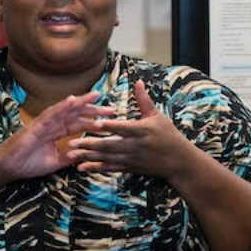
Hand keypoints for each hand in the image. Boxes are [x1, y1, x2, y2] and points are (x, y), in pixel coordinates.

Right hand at [0, 92, 112, 181]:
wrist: (8, 167)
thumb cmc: (27, 164)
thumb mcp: (54, 162)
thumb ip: (68, 157)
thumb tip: (84, 155)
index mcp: (56, 133)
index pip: (77, 124)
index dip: (92, 120)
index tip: (109, 120)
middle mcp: (51, 125)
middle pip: (75, 114)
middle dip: (93, 110)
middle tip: (111, 108)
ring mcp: (44, 123)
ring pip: (65, 110)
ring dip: (81, 102)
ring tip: (96, 95)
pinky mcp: (36, 125)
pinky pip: (51, 114)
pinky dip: (62, 106)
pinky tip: (73, 100)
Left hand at [65, 81, 196, 181]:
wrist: (178, 162)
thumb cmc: (169, 135)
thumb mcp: (158, 116)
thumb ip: (144, 100)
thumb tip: (138, 82)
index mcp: (142, 131)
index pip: (123, 127)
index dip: (109, 126)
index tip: (95, 123)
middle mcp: (135, 146)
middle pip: (110, 145)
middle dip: (89, 144)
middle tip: (71, 143)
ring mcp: (131, 159)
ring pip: (106, 158)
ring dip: (88, 157)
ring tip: (71, 155)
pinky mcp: (129, 167)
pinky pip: (110, 168)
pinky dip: (96, 168)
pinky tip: (81, 167)